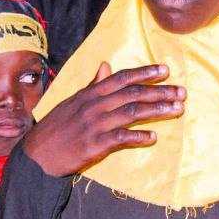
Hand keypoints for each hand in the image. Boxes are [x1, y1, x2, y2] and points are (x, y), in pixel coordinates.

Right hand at [22, 63, 185, 177]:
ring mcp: (94, 125)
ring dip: (156, 110)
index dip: (144, 73)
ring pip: (131, 112)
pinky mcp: (93, 144)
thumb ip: (94, 84)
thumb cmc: (58, 126)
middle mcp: (94, 105)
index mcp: (90, 93)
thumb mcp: (74, 101)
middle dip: (159, 91)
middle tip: (181, 92)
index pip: (122, 78)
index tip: (165, 70)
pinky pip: (120, 138)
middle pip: (132, 94)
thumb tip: (106, 65)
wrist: (37, 154)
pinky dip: (138, 137)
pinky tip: (152, 137)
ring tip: (177, 109)